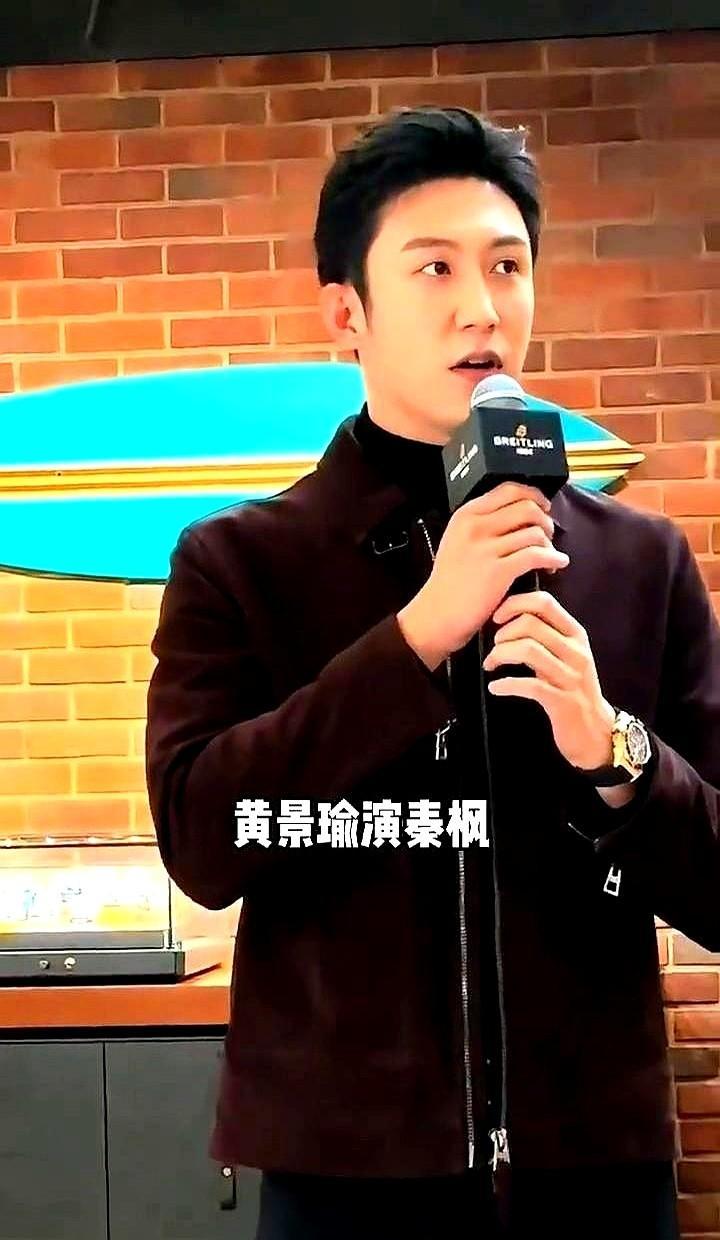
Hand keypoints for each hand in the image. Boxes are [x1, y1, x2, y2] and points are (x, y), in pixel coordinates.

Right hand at [397, 483, 568, 670]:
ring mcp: (485, 549)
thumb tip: (519, 514)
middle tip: (548, 535)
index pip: (509, 490)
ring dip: (550, 544)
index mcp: (466, 515)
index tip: (543, 507)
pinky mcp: (497, 571)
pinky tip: (557, 564)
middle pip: (527, 508)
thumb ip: (482, 524)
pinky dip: (553, 558)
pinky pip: (536, 555)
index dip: (534, 495)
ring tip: (550, 557)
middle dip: (545, 520)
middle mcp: (475, 527)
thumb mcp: (457, 541)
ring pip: (534, 532)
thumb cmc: (450, 583)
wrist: (437, 615)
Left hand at [482, 590, 615, 770]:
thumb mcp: (565, 655)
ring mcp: (570, 677)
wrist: (595, 732)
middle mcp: (576, 651)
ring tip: (491, 665)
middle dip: (503, 633)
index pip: (544, 602)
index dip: (515, 603)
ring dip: (500, 655)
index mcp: (576, 635)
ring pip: (527, 649)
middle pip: (530, 624)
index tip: (497, 616)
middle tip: (495, 649)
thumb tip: (511, 616)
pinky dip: (505, 684)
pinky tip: (495, 687)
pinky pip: (528, 685)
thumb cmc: (572, 689)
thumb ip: (546, 635)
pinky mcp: (562, 702)